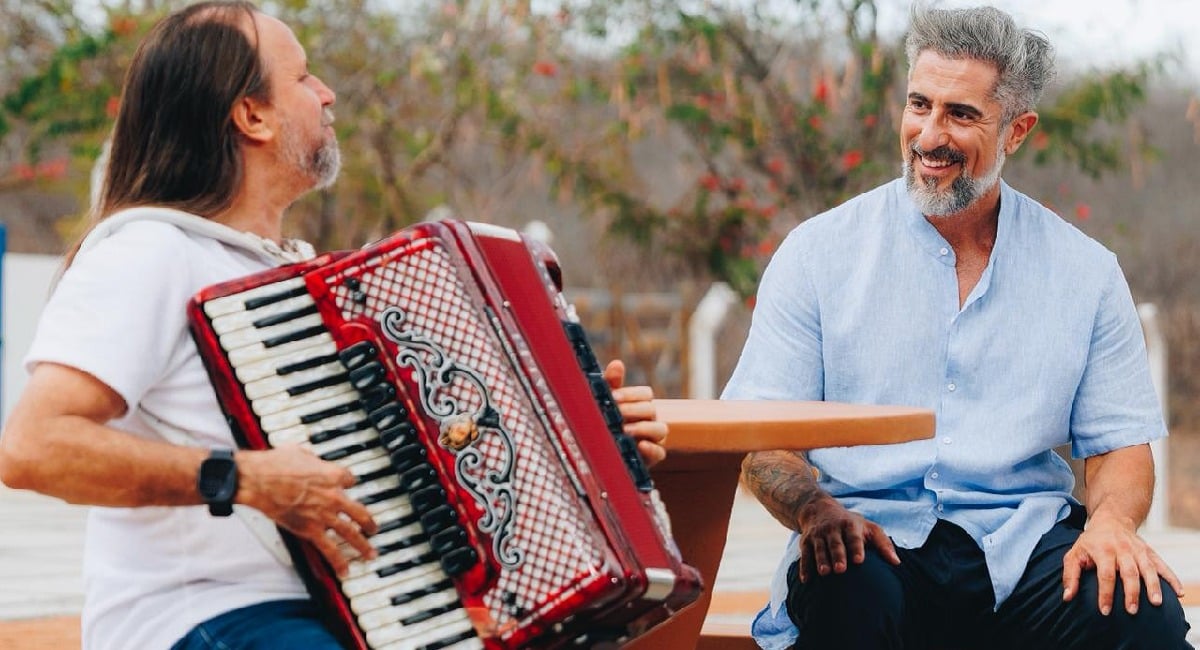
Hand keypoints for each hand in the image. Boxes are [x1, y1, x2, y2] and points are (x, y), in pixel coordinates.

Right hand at [236, 446, 377, 575]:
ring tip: (370, 553)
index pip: (350, 480)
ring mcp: (325, 515)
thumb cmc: (275, 465)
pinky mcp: (311, 530)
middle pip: (360, 511)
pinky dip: (338, 561)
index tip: (348, 487)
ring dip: (362, 545)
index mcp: (333, 474)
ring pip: (350, 533)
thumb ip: (310, 459)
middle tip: (373, 528)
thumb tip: (308, 459)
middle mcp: (335, 496)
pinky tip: (345, 570)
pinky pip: (329, 549)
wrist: (260, 481)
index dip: (349, 484)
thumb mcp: (299, 452)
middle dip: (368, 522)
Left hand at [603, 360, 667, 467]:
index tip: (614, 397)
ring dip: (643, 428)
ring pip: (661, 429)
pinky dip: (652, 449)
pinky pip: (660, 452)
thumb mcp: (605, 402)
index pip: (645, 393)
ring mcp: (653, 438)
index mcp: (640, 404)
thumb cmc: (606, 421)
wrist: (601, 452)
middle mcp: (650, 419)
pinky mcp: (651, 457)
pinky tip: (640, 445)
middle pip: (651, 409)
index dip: (631, 394)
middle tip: (617, 414)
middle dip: (633, 410)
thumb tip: (617, 363)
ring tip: (625, 431)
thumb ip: (611, 383)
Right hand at [797, 494, 897, 582]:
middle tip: (841, 569)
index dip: (856, 548)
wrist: (819, 509)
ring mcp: (818, 535)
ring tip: (824, 573)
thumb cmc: (851, 524)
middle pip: (835, 544)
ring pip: (819, 549)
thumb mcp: (869, 528)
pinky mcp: (806, 542)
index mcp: (850, 526)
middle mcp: (832, 529)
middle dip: (837, 556)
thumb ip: (883, 544)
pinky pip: (804, 555)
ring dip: (821, 560)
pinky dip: (804, 567)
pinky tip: (806, 580)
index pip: (854, 538)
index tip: (859, 560)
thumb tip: (897, 563)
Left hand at [1062, 513, 1183, 614]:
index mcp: (1103, 550)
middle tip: (1132, 611)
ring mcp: (1138, 550)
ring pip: (1148, 568)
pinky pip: (1162, 565)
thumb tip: (1067, 597)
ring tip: (1156, 603)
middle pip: (1129, 572)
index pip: (1105, 575)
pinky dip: (1171, 578)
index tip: (1105, 611)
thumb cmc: (1091, 542)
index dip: (1105, 593)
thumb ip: (1070, 575)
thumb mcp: (1074, 554)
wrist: (1111, 520)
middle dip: (1131, 592)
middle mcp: (1122, 549)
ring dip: (1153, 586)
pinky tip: (1179, 593)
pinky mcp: (1149, 552)